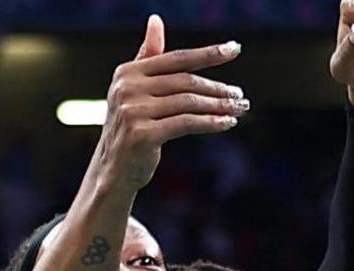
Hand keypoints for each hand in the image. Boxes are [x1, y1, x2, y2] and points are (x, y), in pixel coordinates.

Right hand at [94, 16, 247, 192]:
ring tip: (240, 109)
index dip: (207, 53)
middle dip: (217, 88)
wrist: (113, 168)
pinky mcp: (143, 134)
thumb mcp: (135, 89)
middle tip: (241, 95)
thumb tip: (156, 19)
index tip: (235, 49)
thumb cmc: (131, 126)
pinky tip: (228, 123)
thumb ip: (148, 56)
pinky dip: (211, 123)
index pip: (176, 58)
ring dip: (219, 106)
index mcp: (128, 72)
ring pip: (189, 103)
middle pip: (185, 82)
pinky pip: (187, 124)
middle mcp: (128, 87)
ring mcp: (133, 110)